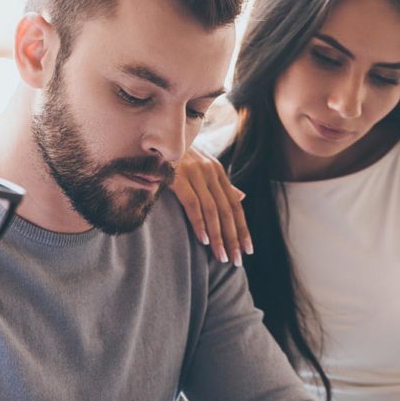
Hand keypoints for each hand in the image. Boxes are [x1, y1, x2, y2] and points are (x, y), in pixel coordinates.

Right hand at [172, 146, 251, 265]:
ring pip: (213, 211)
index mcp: (217, 171)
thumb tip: (242, 197)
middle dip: (233, 238)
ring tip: (222, 256)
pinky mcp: (178, 177)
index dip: (242, 229)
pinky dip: (200, 224)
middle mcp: (210, 171)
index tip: (248, 250)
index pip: (235, 205)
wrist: (152, 140)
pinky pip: (193, 205)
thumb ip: (221, 185)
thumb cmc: (174, 159)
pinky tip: (205, 240)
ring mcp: (195, 173)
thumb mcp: (201, 169)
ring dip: (219, 237)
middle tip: (236, 260)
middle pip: (227, 211)